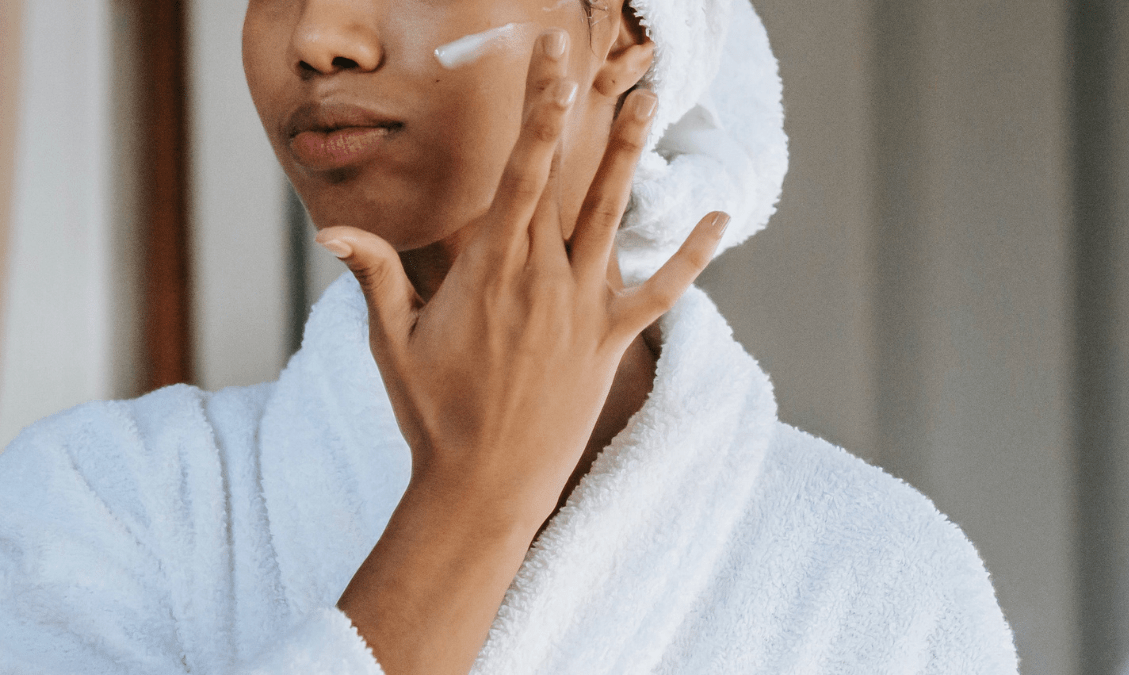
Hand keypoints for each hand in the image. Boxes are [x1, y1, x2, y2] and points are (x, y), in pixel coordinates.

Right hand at [317, 29, 727, 529]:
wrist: (486, 487)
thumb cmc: (434, 415)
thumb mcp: (392, 344)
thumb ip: (376, 278)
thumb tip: (332, 230)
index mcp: (491, 268)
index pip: (519, 169)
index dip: (535, 107)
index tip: (543, 57)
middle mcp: (544, 277)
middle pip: (564, 177)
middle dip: (572, 109)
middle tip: (586, 56)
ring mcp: (583, 308)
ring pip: (613, 216)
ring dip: (630, 157)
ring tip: (648, 100)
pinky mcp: (611, 341)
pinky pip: (660, 290)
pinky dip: (690, 256)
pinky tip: (717, 218)